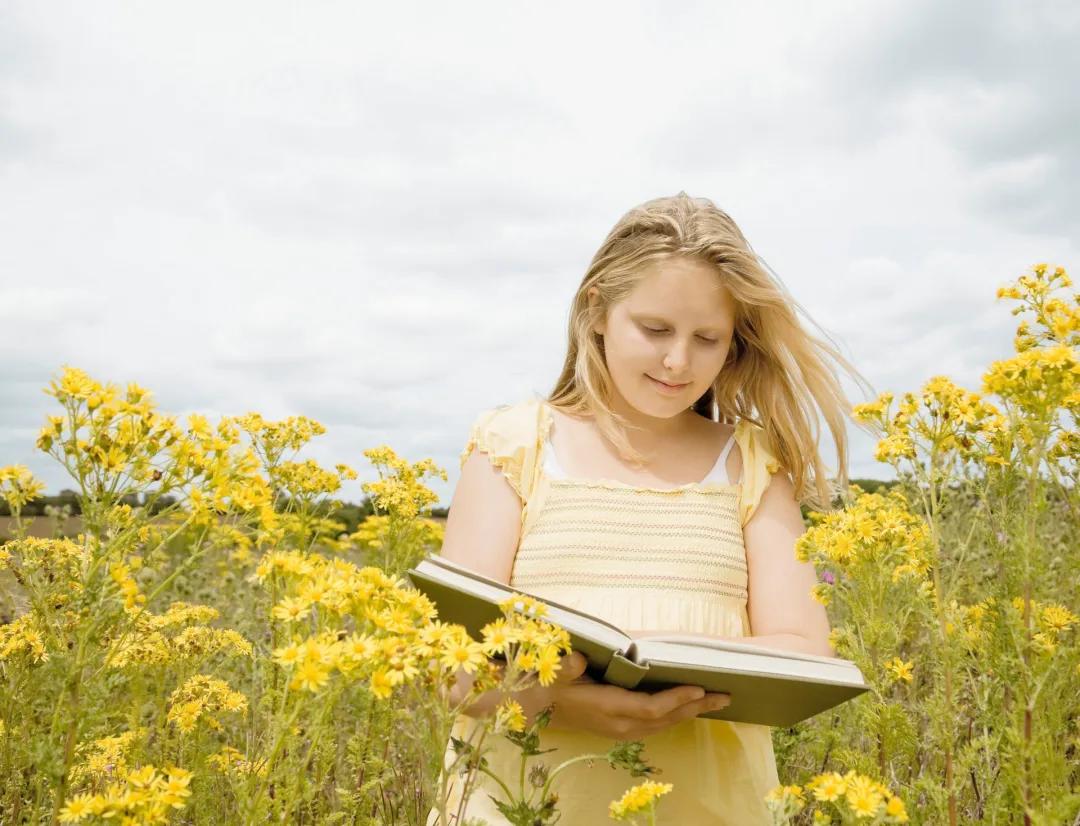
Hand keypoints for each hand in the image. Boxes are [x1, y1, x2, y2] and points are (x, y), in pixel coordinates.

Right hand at [524, 651, 731, 740]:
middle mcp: (620, 724)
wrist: (541, 706)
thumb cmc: (552, 684)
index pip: (651, 707)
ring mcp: (622, 731)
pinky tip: (688, 707)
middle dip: (696, 707)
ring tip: (716, 701)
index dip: (677, 699)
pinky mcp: (622, 730)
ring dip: (690, 713)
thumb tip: (579, 661)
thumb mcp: (556, 673)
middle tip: (725, 695)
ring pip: (664, 724)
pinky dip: (676, 715)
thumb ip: (568, 667)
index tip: (700, 688)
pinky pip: (656, 725)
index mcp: (609, 708)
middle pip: (666, 718)